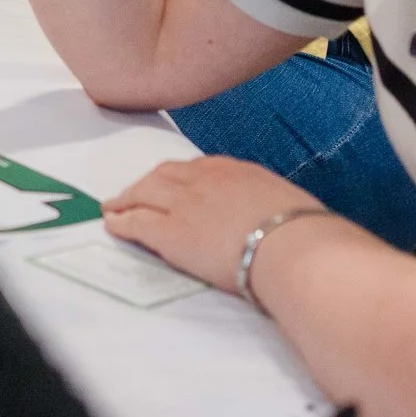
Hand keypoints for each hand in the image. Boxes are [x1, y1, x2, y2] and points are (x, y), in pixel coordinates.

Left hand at [101, 157, 327, 292]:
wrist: (291, 248)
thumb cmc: (302, 233)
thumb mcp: (288, 205)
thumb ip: (271, 206)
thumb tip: (277, 218)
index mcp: (236, 171)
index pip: (198, 168)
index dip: (179, 176)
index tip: (172, 183)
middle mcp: (205, 180)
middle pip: (164, 174)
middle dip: (147, 182)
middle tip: (134, 192)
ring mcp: (185, 204)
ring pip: (143, 192)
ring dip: (126, 199)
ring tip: (114, 207)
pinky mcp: (171, 233)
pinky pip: (136, 223)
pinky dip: (121, 222)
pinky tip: (112, 225)